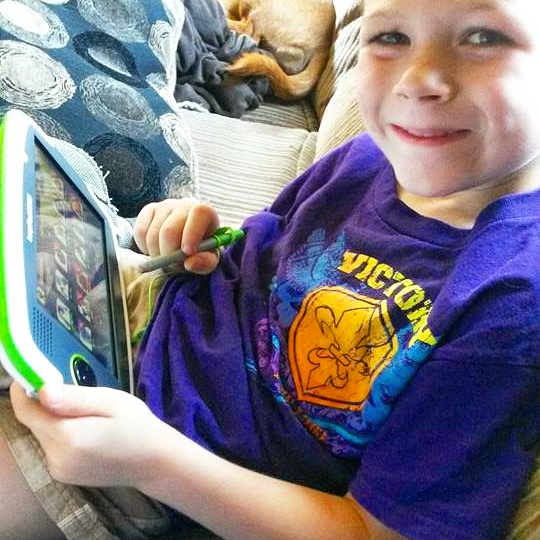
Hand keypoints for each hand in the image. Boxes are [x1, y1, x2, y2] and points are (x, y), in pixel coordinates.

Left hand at [10, 382, 171, 487]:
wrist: (154, 462)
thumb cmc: (138, 426)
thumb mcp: (112, 401)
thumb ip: (76, 398)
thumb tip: (43, 391)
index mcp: (69, 437)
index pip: (27, 412)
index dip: (23, 390)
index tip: (31, 372)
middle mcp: (57, 458)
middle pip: (34, 422)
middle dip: (45, 403)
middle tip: (72, 390)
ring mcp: (59, 470)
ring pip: (42, 433)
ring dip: (54, 419)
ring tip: (86, 412)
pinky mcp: (63, 475)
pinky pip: (51, 446)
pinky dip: (61, 433)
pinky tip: (85, 430)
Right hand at [133, 198, 219, 273]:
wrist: (188, 243)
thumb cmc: (201, 251)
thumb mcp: (210, 260)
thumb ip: (205, 262)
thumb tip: (190, 263)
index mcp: (205, 212)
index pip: (198, 213)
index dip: (192, 234)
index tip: (187, 252)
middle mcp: (184, 204)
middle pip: (169, 230)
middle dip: (169, 254)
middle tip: (173, 265)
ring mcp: (164, 205)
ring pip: (152, 235)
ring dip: (157, 255)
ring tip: (167, 259)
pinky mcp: (148, 210)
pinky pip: (140, 232)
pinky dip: (145, 248)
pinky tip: (156, 250)